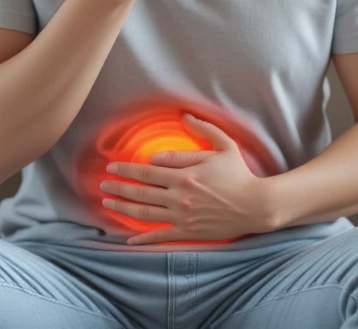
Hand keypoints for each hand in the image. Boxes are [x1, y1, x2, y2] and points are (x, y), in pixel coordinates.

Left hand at [99, 113, 275, 245]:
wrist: (255, 205)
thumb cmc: (240, 174)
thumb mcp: (224, 146)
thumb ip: (204, 130)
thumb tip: (185, 116)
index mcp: (185, 175)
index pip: (148, 171)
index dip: (127, 168)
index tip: (113, 167)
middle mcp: (179, 196)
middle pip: (141, 191)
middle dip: (118, 186)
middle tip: (102, 183)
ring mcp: (182, 216)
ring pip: (145, 213)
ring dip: (123, 207)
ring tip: (108, 202)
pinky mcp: (188, 232)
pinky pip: (161, 238)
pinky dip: (143, 241)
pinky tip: (129, 241)